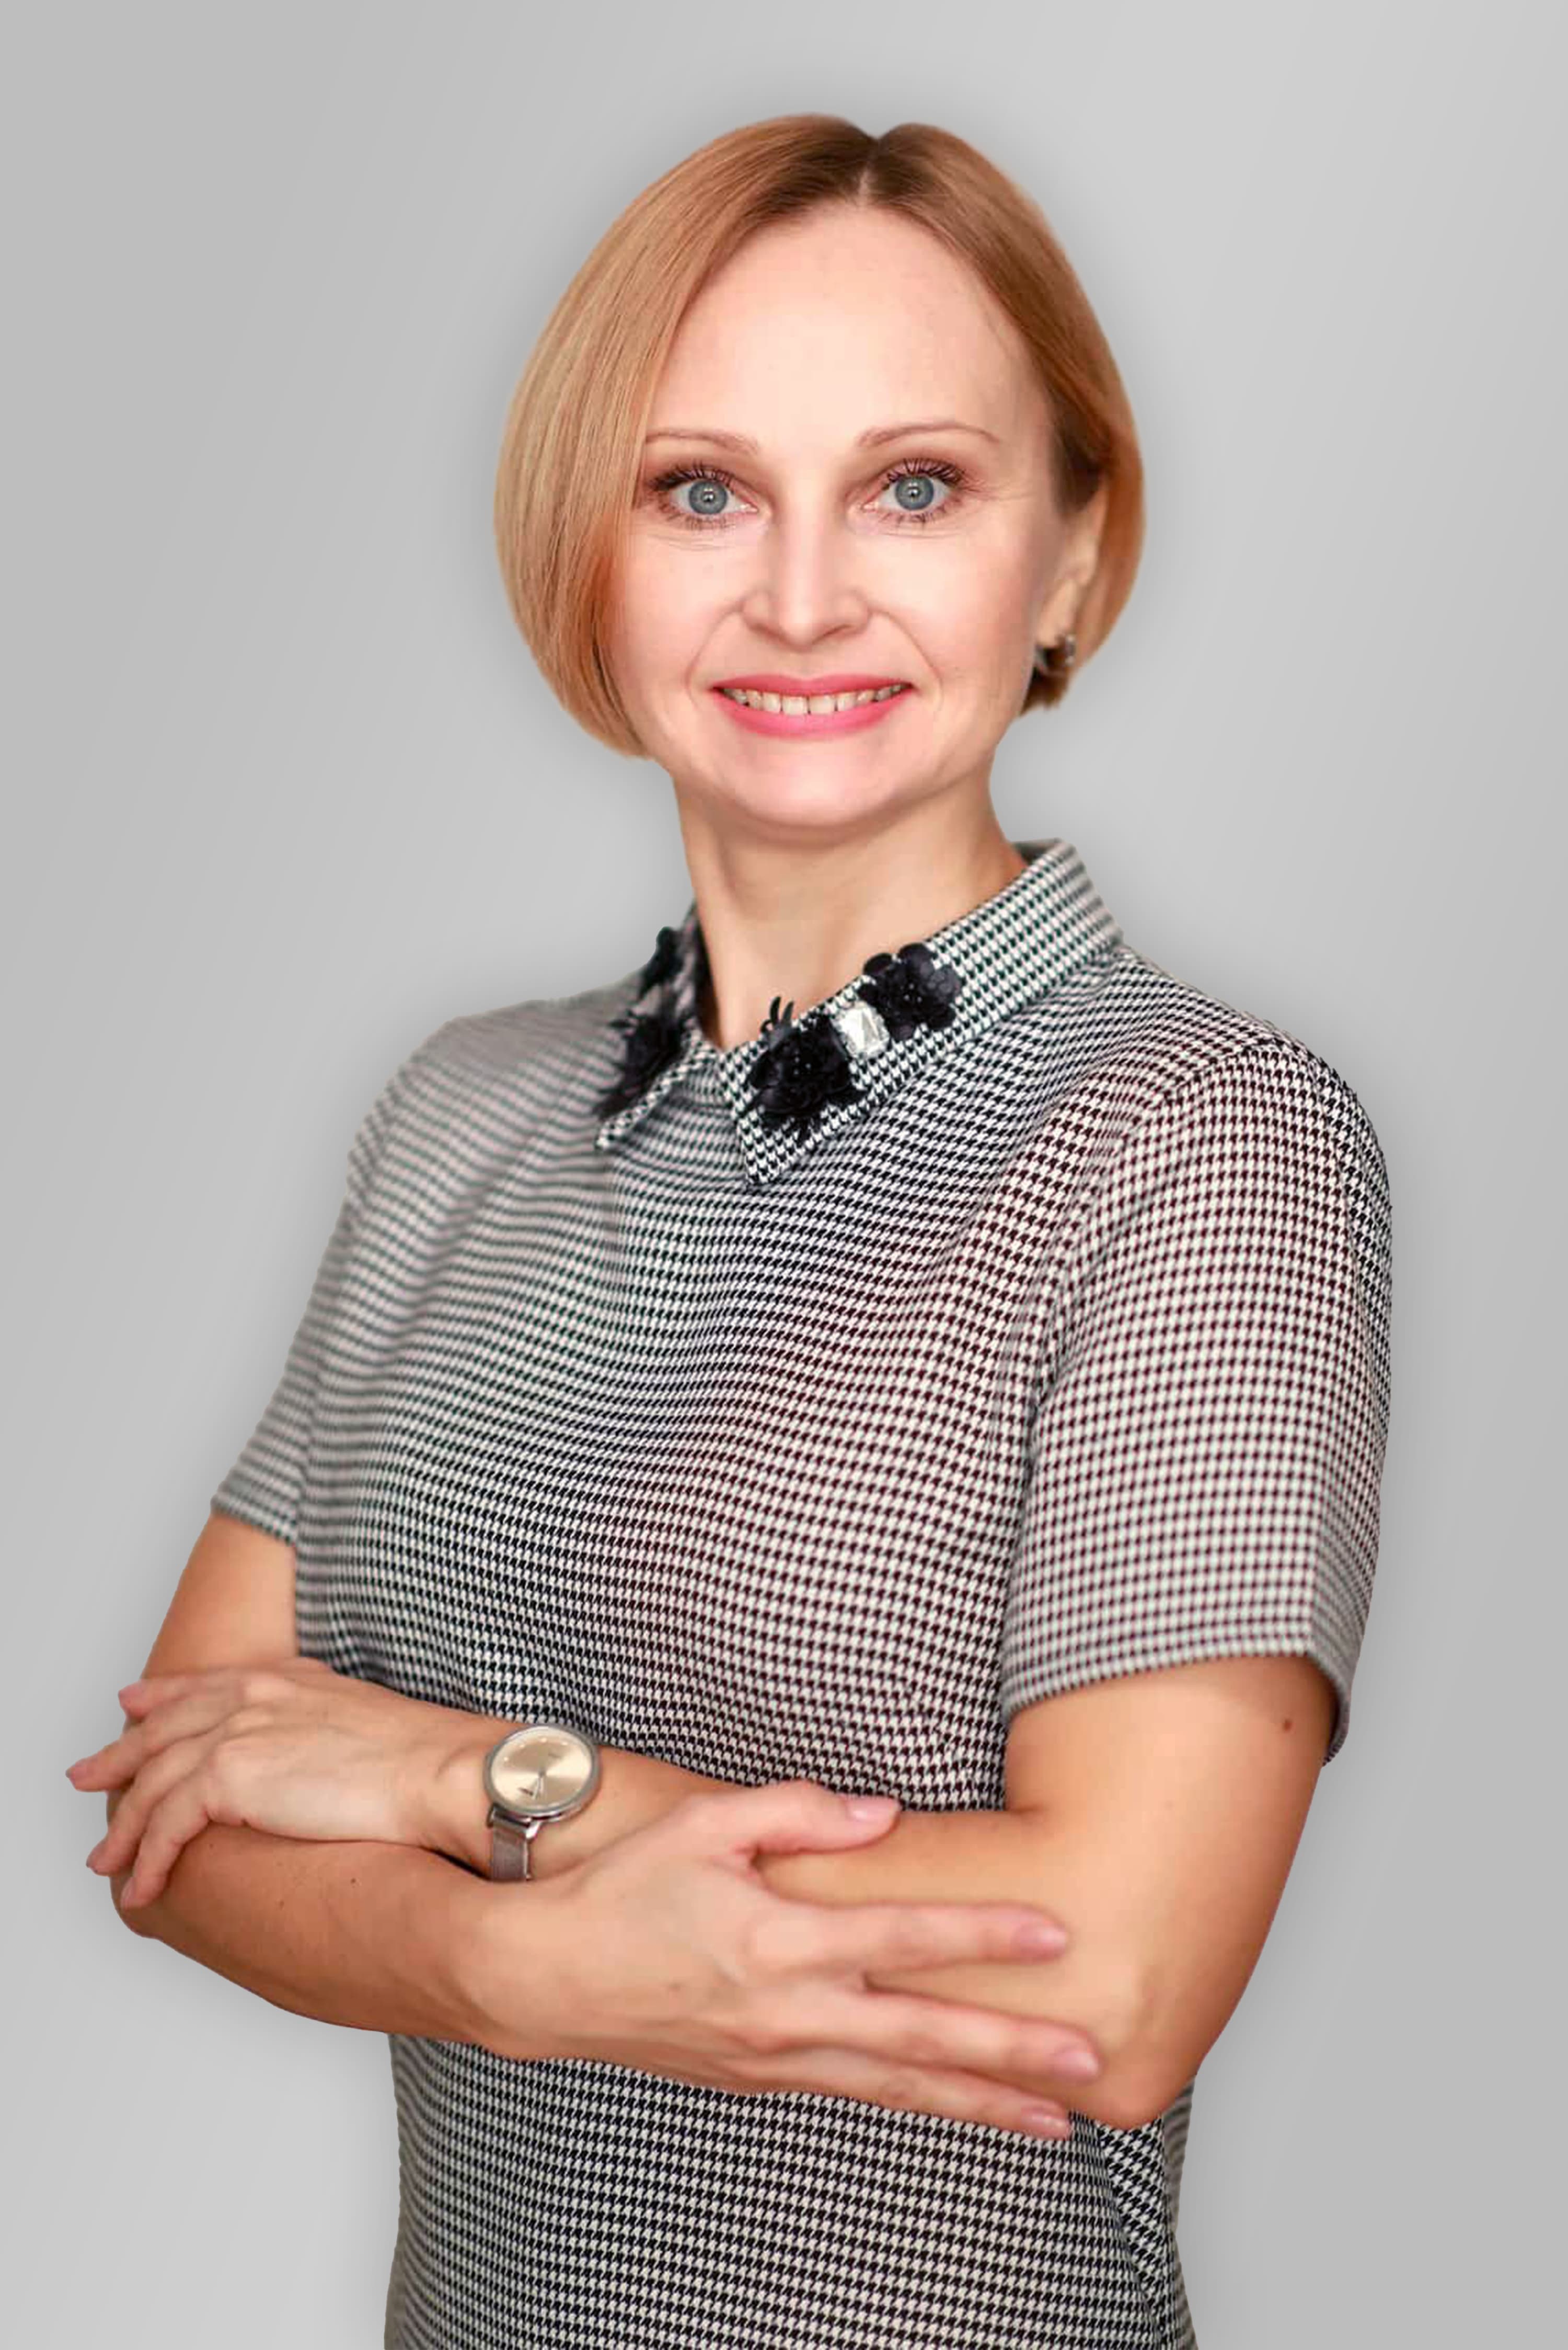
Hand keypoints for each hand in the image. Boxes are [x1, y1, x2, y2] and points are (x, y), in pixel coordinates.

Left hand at [66, 1661, 494, 1907]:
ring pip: (153, 1781)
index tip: (133, 1705)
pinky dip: (146, 1858)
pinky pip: (166, 1824)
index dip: (162, 1697)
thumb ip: (320, 1723)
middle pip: (161, 1727)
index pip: (204, 1685)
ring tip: (105, 1860)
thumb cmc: (423, 1759)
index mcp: (286, 1680)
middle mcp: (254, 1696)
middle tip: (85, 1778)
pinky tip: (140, 1887)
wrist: (440, 1772)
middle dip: (118, 1757)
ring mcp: (238, 1731)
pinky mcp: (230, 1776)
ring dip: (124, 1826)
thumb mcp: (361, 1719)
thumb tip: (308, 1757)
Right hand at [467, 1778, 1098, 2138]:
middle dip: (1011, 2052)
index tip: (1053, 1934)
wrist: (545, 1980)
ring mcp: (775, 2058)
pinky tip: (965, 2111)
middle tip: (1089, 2056)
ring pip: (899, 2088)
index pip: (901, 1938)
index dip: (981, 1936)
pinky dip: (920, 2108)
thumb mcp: (700, 1823)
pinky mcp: (761, 2081)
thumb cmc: (622, 1891)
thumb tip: (880, 1813)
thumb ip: (794, 1811)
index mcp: (775, 1940)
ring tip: (1058, 2120)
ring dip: (983, 2104)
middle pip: (920, 2038)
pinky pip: (858, 2097)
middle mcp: (785, 2011)